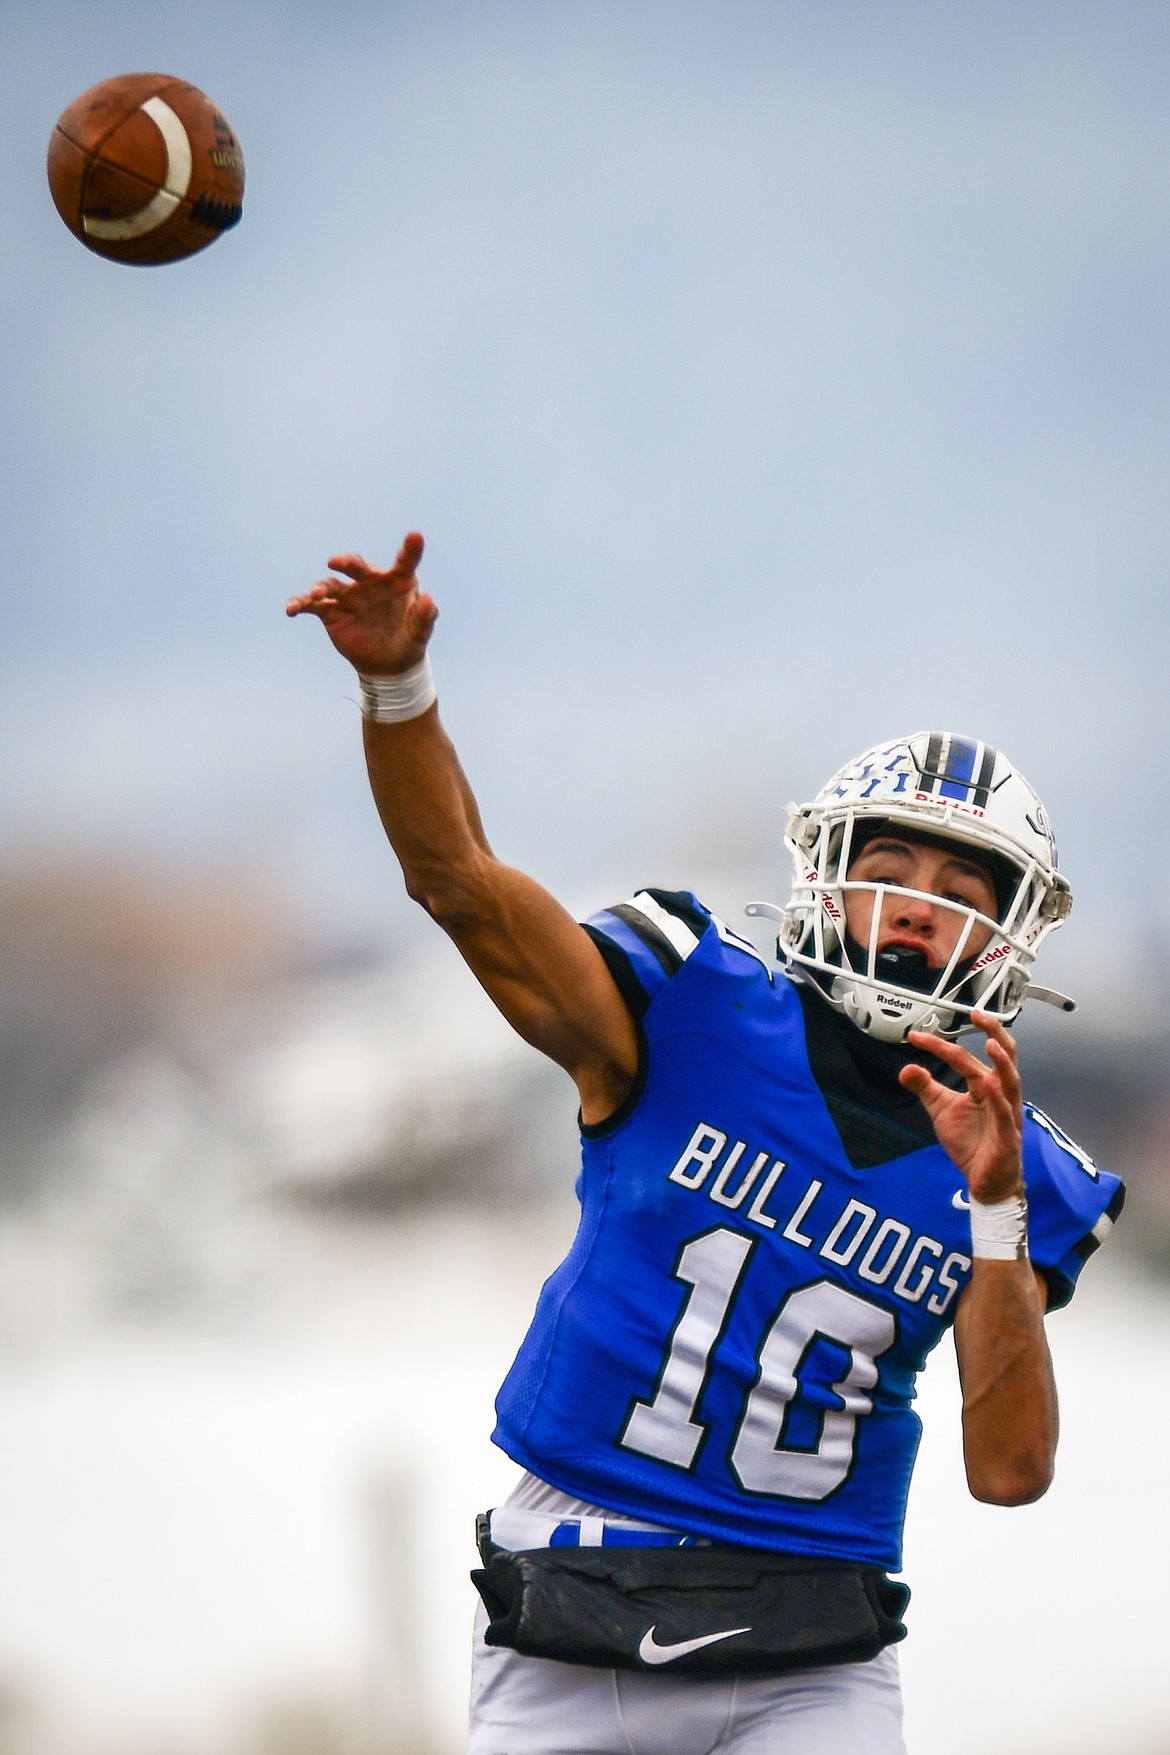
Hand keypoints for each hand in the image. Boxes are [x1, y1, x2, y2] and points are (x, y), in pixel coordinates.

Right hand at [285, 532, 436, 675]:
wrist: (387, 664)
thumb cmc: (407, 640)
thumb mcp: (419, 633)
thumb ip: (424, 617)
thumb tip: (430, 601)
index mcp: (397, 581)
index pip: (405, 562)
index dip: (411, 549)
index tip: (416, 536)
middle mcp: (370, 582)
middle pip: (356, 566)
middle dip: (346, 562)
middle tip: (335, 562)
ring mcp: (348, 595)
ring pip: (330, 584)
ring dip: (320, 588)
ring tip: (316, 595)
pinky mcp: (331, 610)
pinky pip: (311, 604)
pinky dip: (300, 604)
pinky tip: (291, 610)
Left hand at [900, 1013, 1023, 1202]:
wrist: (984, 1181)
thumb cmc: (971, 1142)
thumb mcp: (941, 1110)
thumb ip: (926, 1087)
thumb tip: (906, 1068)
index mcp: (984, 1085)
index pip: (964, 1057)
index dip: (940, 1045)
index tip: (916, 1036)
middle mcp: (1000, 1093)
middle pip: (1004, 1056)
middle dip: (994, 1033)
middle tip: (978, 1013)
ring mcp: (1007, 1113)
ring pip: (1011, 1081)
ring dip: (1002, 1062)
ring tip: (991, 1042)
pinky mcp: (1008, 1136)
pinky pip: (1005, 1113)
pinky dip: (998, 1098)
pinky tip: (990, 1085)